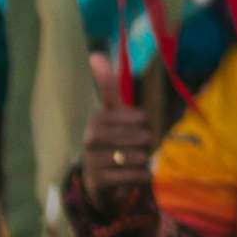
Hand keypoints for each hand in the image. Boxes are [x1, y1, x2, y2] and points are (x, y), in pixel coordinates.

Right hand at [80, 62, 162, 203]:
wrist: (101, 182)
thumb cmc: (113, 141)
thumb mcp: (112, 113)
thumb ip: (107, 86)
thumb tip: (94, 54)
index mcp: (97, 118)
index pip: (141, 117)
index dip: (147, 125)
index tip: (136, 128)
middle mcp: (90, 138)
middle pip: (142, 137)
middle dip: (146, 145)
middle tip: (137, 149)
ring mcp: (92, 160)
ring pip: (139, 157)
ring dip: (144, 161)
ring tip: (133, 162)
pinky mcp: (98, 182)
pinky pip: (135, 175)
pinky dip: (142, 176)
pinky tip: (134, 175)